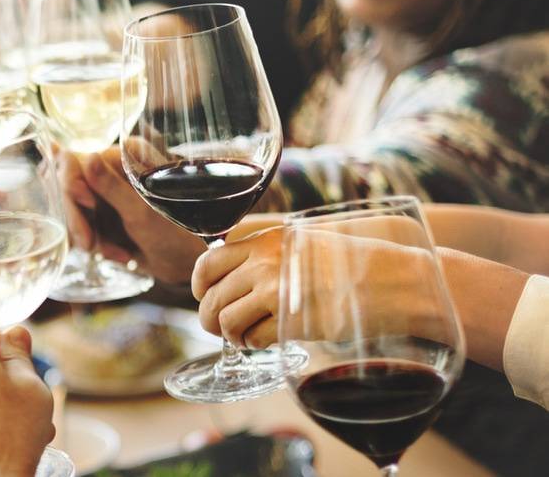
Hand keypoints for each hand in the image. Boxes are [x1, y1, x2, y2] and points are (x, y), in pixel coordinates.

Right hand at [59, 147, 204, 284]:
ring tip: (117, 253)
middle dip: (77, 218)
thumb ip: (112, 187)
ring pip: (71, 211)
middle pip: (66, 187)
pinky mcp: (103, 217)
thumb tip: (87, 158)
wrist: (186, 263)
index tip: (86, 203)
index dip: (72, 182)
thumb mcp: (141, 212)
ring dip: (89, 236)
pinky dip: (97, 245)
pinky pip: (81, 228)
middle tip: (89, 244)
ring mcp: (104, 195)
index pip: (73, 160)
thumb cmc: (176, 234)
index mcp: (122, 157)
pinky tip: (119, 254)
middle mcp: (110, 171)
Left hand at [193, 221, 440, 347]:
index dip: (200, 285)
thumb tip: (232, 274)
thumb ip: (265, 254)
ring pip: (227, 321)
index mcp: (264, 242)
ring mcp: (275, 293)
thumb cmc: (347, 261)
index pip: (208, 263)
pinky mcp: (291, 322)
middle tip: (220, 326)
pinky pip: (253, 339)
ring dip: (230, 334)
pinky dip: (252, 345)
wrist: (387, 278)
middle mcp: (263, 265)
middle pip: (213, 298)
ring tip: (243, 337)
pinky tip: (262, 343)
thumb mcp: (300, 243)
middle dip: (210, 318)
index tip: (204, 295)